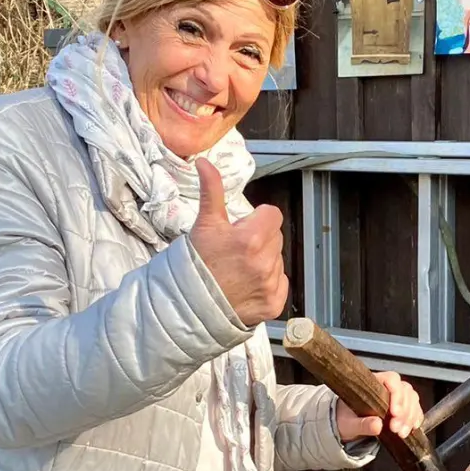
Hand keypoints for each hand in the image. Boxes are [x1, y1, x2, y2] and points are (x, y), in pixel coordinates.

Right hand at [188, 157, 287, 326]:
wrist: (189, 306)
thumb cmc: (196, 265)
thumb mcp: (204, 225)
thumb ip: (211, 191)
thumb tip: (205, 163)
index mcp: (251, 238)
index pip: (273, 215)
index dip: (257, 219)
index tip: (242, 229)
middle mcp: (265, 262)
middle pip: (275, 237)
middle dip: (260, 239)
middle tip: (236, 251)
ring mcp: (270, 284)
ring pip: (278, 260)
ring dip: (264, 261)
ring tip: (239, 269)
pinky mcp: (274, 303)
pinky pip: (281, 283)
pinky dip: (268, 284)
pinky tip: (247, 286)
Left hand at [336, 372, 423, 441]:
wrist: (346, 425)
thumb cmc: (345, 419)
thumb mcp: (349, 424)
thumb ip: (362, 424)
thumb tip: (377, 425)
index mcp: (372, 383)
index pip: (392, 379)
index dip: (397, 394)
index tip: (394, 413)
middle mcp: (386, 386)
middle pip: (405, 391)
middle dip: (404, 411)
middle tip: (395, 428)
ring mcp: (396, 395)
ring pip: (412, 399)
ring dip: (410, 417)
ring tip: (401, 433)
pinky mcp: (403, 406)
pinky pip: (415, 408)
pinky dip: (416, 418)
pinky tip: (412, 428)